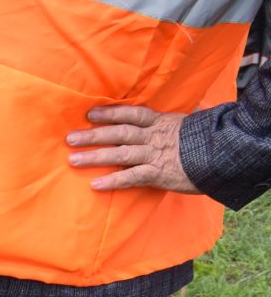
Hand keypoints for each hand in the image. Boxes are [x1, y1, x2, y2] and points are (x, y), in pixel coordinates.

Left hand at [66, 105, 198, 193]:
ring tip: (73, 160)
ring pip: (121, 153)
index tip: (90, 113)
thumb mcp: (188, 125)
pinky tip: (95, 184)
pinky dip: (113, 181)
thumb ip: (172, 123)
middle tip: (70, 138)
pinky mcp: (160, 173)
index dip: (110, 112)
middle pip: (119, 132)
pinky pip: (132, 177)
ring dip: (95, 156)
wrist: (226, 156)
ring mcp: (156, 154)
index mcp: (162, 123)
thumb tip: (164, 119)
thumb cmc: (207, 142)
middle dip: (93, 135)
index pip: (132, 113)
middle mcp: (155, 136)